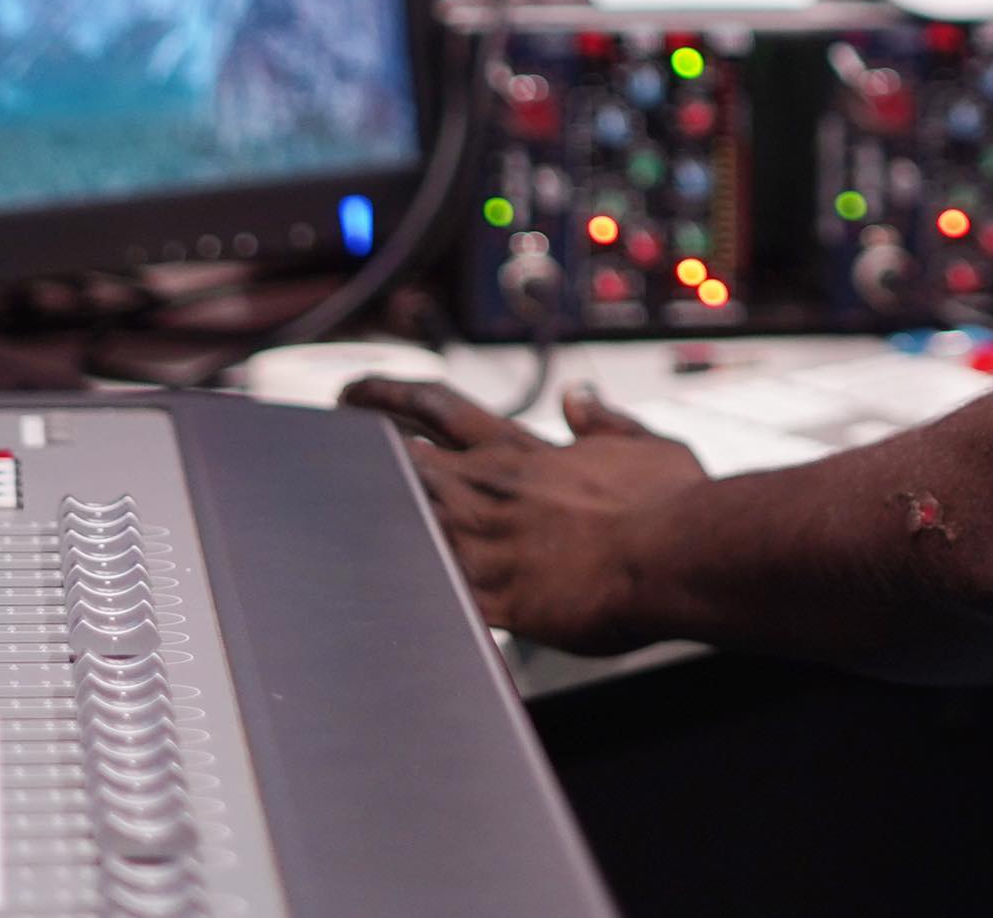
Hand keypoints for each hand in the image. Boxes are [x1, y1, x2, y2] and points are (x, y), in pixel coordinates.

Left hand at [340, 375, 709, 650]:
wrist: (673, 553)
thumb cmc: (671, 506)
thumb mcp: (648, 445)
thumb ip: (607, 422)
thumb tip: (579, 398)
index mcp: (524, 453)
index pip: (440, 410)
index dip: (390, 396)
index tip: (358, 393)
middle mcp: (493, 489)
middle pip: (400, 457)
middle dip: (353, 450)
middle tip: (320, 448)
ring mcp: (486, 544)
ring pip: (401, 516)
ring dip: (363, 513)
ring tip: (319, 513)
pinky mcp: (492, 598)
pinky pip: (427, 592)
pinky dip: (392, 594)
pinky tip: (356, 598)